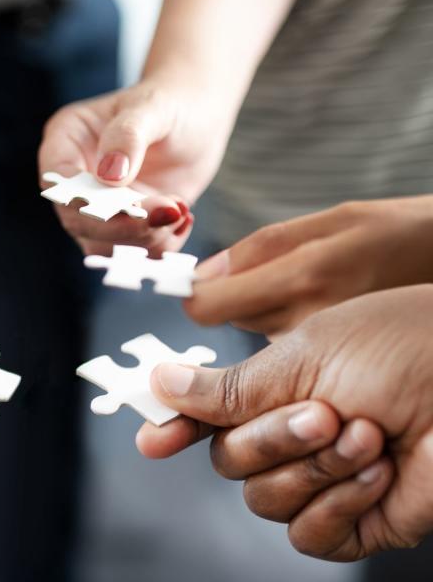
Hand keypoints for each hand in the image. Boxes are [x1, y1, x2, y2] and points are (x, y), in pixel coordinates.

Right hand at [38, 81, 227, 255]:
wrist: (198, 116)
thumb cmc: (170, 102)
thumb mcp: (151, 108)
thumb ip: (127, 136)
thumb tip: (109, 176)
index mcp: (65, 142)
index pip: (58, 182)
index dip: (84, 200)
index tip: (128, 204)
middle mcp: (74, 180)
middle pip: (77, 221)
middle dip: (123, 225)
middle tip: (171, 210)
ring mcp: (98, 208)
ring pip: (103, 245)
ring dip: (143, 239)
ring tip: (181, 210)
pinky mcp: (125, 227)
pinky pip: (134, 251)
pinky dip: (161, 244)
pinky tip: (184, 216)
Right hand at [136, 285, 432, 559]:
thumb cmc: (401, 347)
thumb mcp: (304, 356)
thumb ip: (229, 385)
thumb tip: (160, 382)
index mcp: (275, 388)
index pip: (207, 415)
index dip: (175, 426)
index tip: (152, 440)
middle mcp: (292, 435)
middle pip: (228, 463)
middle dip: (270, 440)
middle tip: (323, 413)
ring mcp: (323, 480)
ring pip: (264, 501)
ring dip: (312, 469)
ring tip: (365, 435)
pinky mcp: (357, 521)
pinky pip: (309, 534)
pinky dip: (336, 504)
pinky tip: (376, 471)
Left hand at [185, 196, 432, 335]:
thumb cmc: (398, 234)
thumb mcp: (331, 221)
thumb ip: (260, 248)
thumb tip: (203, 274)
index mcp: (301, 278)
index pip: (205, 307)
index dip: (192, 292)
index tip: (192, 281)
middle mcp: (306, 324)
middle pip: (227, 320)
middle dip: (234, 300)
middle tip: (271, 276)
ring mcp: (320, 354)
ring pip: (255, 337)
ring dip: (264, 314)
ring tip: (311, 290)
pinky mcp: (332, 369)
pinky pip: (284, 350)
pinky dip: (288, 330)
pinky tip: (323, 312)